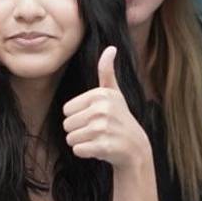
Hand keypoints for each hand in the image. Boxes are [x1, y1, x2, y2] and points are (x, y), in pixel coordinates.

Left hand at [62, 47, 150, 170]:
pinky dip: (86, 153)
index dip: (78, 116)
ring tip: (99, 139)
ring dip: (82, 142)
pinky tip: (100, 148)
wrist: (135, 146)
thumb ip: (107, 71)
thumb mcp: (114, 93)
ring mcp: (103, 128)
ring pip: (70, 138)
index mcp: (100, 94)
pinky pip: (78, 150)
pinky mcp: (103, 146)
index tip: (96, 117)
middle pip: (67, 125)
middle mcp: (102, 109)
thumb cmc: (119, 118)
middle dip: (79, 131)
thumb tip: (111, 48)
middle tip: (98, 131)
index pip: (66, 110)